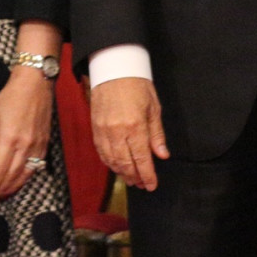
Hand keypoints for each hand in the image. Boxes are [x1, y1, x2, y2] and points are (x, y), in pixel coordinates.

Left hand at [0, 67, 54, 202]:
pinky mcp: (45, 143)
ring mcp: (37, 145)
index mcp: (9, 139)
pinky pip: (36, 166)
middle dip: (1, 191)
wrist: (35, 84)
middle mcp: (25, 145)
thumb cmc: (10, 98)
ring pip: (26, 174)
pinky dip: (26, 178)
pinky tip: (19, 182)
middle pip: (12, 176)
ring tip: (3, 196)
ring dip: (13, 188)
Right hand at [90, 76, 169, 191]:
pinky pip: (102, 153)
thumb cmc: (137, 86)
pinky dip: (110, 163)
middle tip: (143, 185)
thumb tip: (162, 155)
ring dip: (122, 173)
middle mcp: (117, 132)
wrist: (114, 70)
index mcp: (135, 126)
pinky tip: (118, 167)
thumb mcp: (154, 108)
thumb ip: (156, 134)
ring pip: (112, 161)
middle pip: (125, 163)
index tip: (152, 186)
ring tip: (132, 179)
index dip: (147, 175)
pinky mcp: (95, 129)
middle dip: (135, 177)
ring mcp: (103, 132)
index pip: (141, 158)